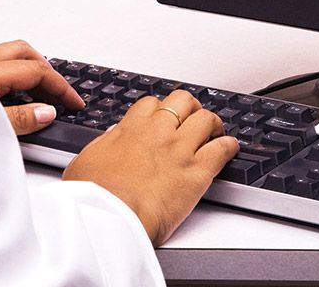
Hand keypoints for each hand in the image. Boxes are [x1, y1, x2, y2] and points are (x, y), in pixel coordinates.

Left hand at [0, 40, 84, 136]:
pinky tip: (12, 94)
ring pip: (8, 55)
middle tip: (61, 94)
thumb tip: (46, 113)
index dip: (60, 87)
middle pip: (24, 52)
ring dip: (29, 69)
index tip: (75, 102)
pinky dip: (12, 74)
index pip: (36, 71)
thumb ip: (19, 119)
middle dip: (48, 71)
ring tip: (41, 94)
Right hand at [62, 89, 238, 246]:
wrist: (111, 216)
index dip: (160, 110)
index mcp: (131, 128)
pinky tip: (230, 148)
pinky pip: (221, 150)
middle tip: (192, 117)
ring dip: (212, 123)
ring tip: (215, 130)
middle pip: (182, 101)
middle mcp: (158, 132)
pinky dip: (228, 146)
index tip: (163, 117)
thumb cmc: (95, 194)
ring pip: (205, 119)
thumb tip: (110, 141)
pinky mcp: (197, 173)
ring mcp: (180, 150)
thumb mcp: (88, 160)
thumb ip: (103, 146)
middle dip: (190, 107)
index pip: (152, 104)